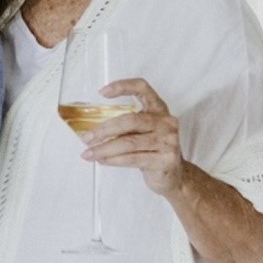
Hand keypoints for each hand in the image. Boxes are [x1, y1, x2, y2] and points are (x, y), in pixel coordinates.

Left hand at [80, 78, 186, 194]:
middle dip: (104, 129)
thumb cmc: (153, 150)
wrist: (175, 175)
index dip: (123, 86)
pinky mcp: (165, 160)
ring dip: (104, 149)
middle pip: (130, 120)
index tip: (102, 92)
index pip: (143, 88)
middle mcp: (166, 122)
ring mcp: (168, 141)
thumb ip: (125, 126)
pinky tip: (102, 160)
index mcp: (159, 109)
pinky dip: (113, 160)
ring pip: (129, 143)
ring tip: (89, 153)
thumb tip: (92, 130)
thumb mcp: (143, 132)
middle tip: (87, 138)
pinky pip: (132, 159)